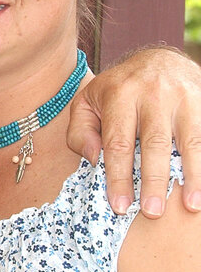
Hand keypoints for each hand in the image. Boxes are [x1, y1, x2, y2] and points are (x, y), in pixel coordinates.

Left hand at [68, 46, 200, 216]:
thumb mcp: (87, 102)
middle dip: (153, 181)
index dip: (118, 176)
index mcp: (120, 94)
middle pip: (155, 144)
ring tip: (191, 205)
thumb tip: (95, 160)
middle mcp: (153, 94)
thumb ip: (81, 131)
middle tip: (151, 212)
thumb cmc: (118, 90)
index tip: (119, 205)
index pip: (118, 142)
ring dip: (192, 176)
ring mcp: (185, 96)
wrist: (159, 60)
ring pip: (191, 141)